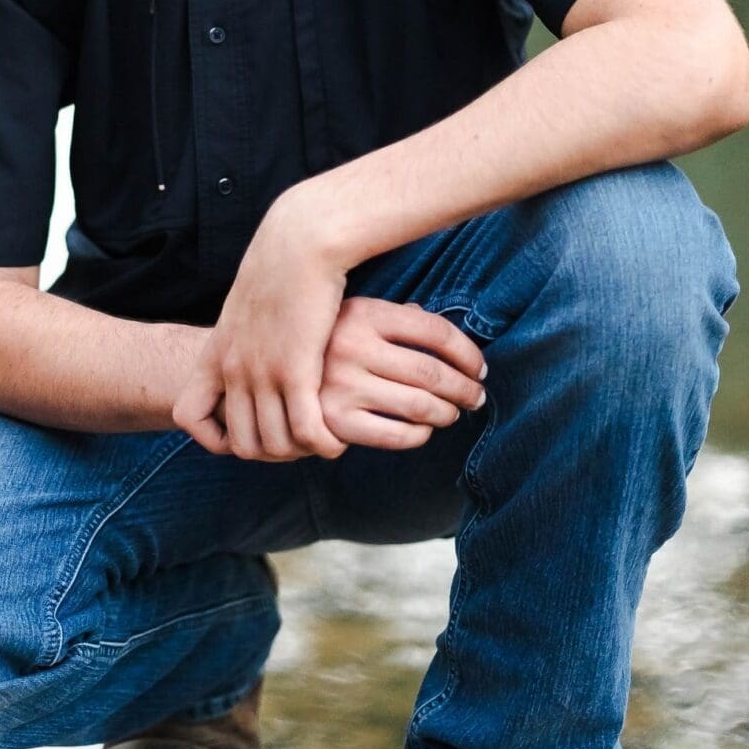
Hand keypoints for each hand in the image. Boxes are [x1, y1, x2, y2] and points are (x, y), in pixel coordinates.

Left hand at [174, 191, 350, 459]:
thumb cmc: (286, 266)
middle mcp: (233, 370)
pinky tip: (335, 441)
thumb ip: (249, 330)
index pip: (187, 415)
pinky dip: (322, 446)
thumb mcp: (252, 304)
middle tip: (298, 444)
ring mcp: (262, 373)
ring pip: (272, 445)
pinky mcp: (297, 371)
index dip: (213, 436)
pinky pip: (305, 431)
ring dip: (299, 453)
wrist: (300, 241)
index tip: (248, 427)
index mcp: (217, 353)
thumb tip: (261, 342)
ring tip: (321, 443)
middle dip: (271, 454)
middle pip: (240, 444)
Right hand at [314, 296, 487, 450]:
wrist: (268, 366)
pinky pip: (395, 435)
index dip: (468, 354)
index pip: (437, 332)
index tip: (480, 369)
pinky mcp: (333, 421)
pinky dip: (419, 435)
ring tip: (453, 413)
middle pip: (432, 372)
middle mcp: (354, 347)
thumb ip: (401, 321)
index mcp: (367, 313)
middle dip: (465, 388)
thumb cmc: (326, 339)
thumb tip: (452, 344)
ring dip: (447, 413)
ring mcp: (342, 385)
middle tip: (477, 397)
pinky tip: (423, 430)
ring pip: (419, 405)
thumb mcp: (358, 315)